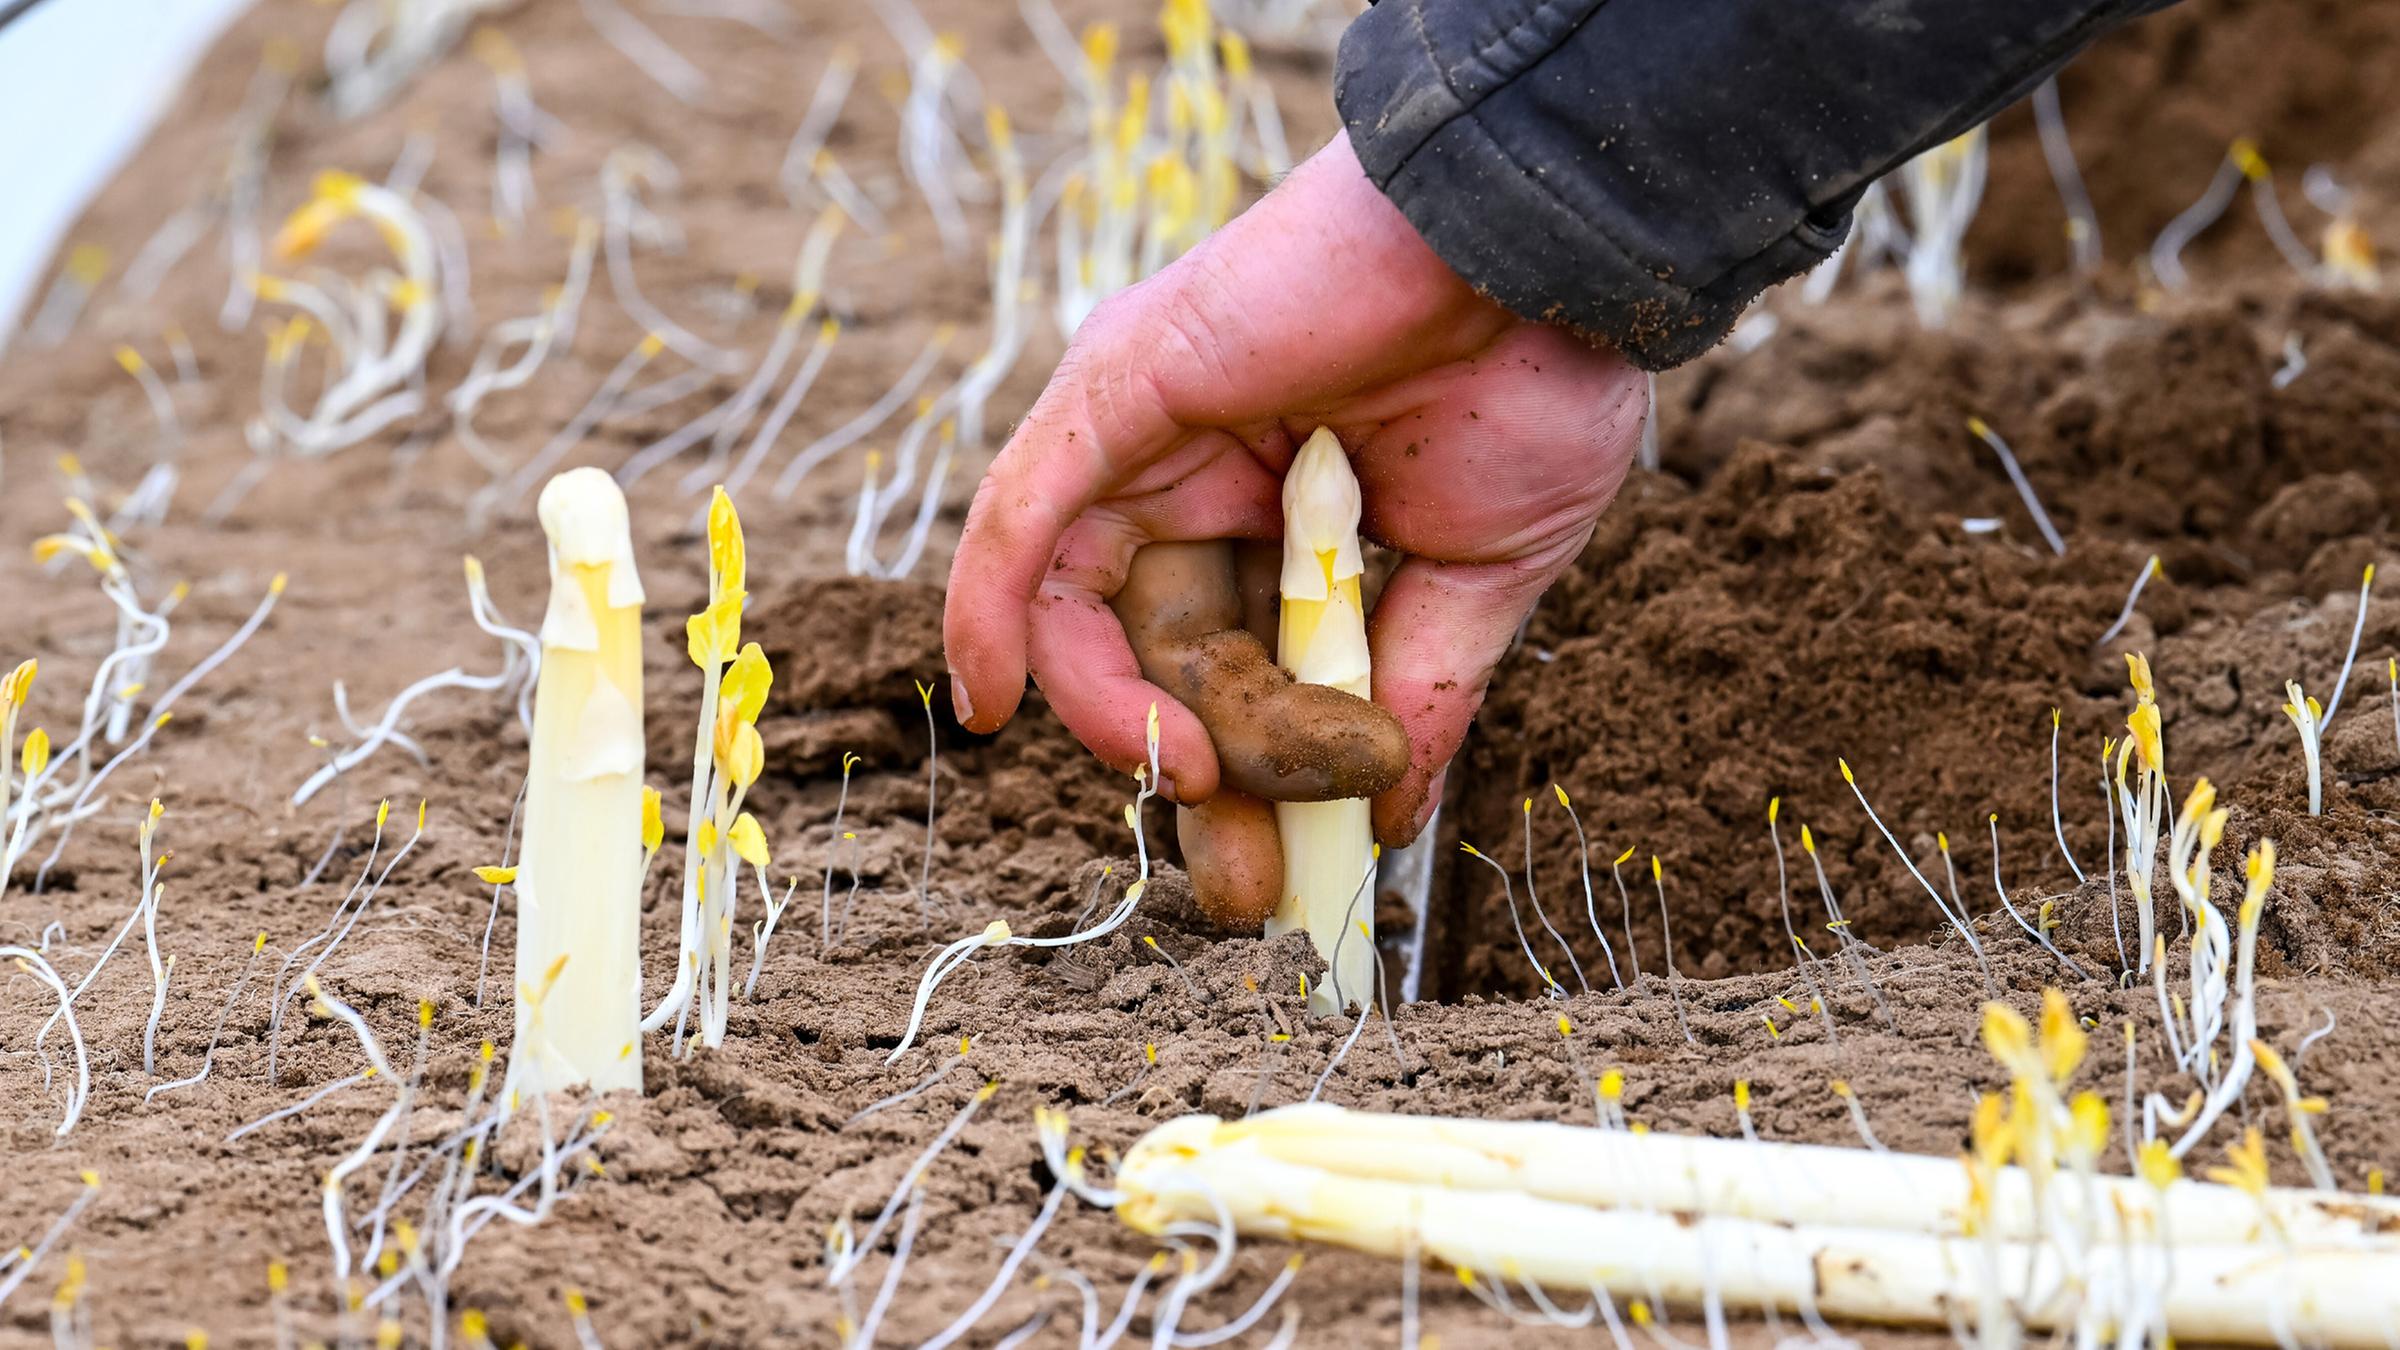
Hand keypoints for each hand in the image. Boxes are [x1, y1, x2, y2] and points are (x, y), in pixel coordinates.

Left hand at [942, 132, 1645, 903]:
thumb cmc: (1537, 383)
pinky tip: (992, 703)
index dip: (1250, 781)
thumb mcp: (1480, 577)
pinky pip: (1021, 513)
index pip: (1230, 669)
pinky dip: (986, 607)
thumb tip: (1389, 822)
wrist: (1555, 255)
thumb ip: (1416, 692)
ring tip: (1201, 776)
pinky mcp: (1119, 383)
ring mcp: (1154, 437)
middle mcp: (1202, 482)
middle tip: (1240, 877)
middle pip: (1152, 655)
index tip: (1285, 877)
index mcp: (1286, 521)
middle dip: (1192, 775)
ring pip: (1082, 606)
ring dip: (1123, 716)